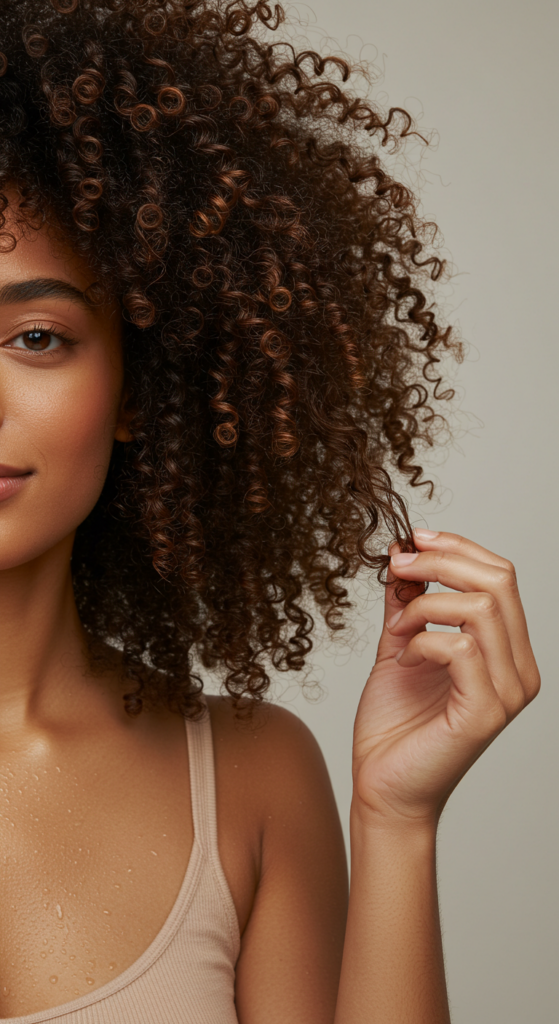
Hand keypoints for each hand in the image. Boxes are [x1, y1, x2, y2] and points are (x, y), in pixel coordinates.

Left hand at [352, 529, 539, 828]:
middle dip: (442, 561)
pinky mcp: (485, 711)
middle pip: (499, 581)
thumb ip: (410, 603)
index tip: (413, 540)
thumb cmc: (395, 725)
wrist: (383, 786)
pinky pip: (461, 647)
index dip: (457, 547)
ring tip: (396, 630)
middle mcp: (518, 669)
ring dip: (425, 605)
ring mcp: (508, 692)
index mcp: (507, 651)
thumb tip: (407, 555)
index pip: (501, 576)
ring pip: (481, 608)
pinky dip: (423, 641)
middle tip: (398, 566)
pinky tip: (403, 658)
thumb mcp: (400, 645)